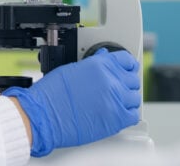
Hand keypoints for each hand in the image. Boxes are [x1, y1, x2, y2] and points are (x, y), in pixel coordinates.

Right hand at [3, 48, 140, 156]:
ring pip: (135, 97)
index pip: (126, 59)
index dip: (127, 64)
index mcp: (99, 64)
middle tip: (119, 86)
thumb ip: (93, 64)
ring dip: (128, 98)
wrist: (45, 114)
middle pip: (133, 79)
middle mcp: (110, 80)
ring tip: (117, 101)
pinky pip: (133, 115)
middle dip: (126, 81)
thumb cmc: (51, 94)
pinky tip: (119, 112)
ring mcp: (115, 99)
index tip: (127, 68)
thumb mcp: (71, 69)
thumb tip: (102, 60)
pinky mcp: (116, 119)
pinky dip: (128, 114)